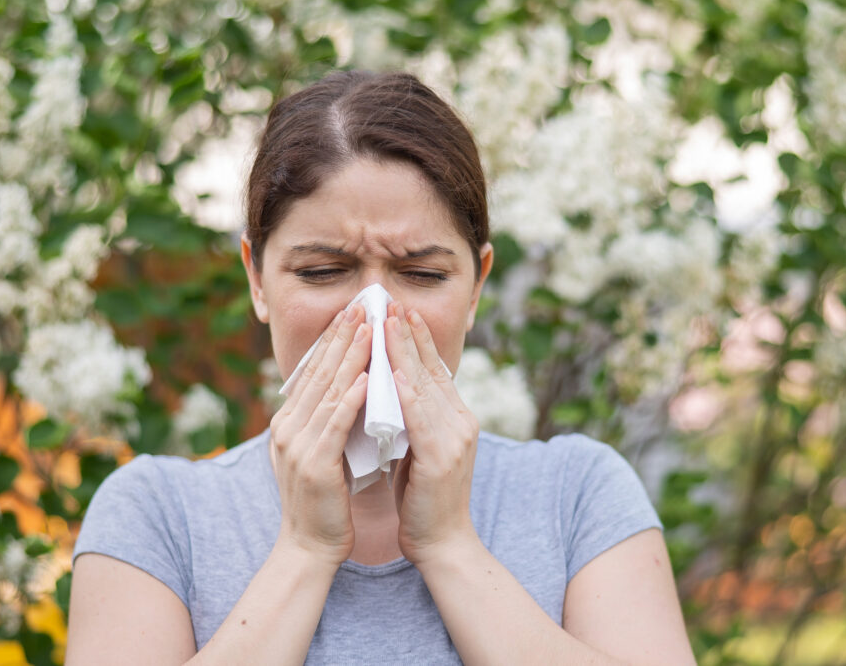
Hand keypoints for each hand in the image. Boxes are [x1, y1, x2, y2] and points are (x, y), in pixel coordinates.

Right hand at [268, 304, 371, 565]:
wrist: (310, 548)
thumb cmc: (324, 502)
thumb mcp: (321, 452)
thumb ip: (327, 421)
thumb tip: (349, 387)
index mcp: (289, 423)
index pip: (314, 372)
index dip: (333, 341)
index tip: (352, 313)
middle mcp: (288, 428)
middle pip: (319, 373)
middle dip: (342, 337)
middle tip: (362, 306)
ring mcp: (298, 445)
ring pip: (329, 391)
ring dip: (351, 357)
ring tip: (369, 329)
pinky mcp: (315, 464)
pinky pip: (337, 423)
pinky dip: (353, 398)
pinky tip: (369, 377)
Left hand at [384, 301, 479, 565]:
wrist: (442, 543)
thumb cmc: (422, 498)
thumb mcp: (416, 448)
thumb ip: (408, 418)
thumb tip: (385, 389)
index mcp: (454, 417)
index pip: (433, 369)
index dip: (416, 338)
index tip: (398, 311)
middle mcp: (460, 421)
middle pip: (431, 368)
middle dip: (410, 333)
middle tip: (391, 302)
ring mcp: (455, 438)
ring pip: (426, 385)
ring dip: (406, 352)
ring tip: (389, 323)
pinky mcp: (443, 458)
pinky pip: (422, 419)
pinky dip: (408, 394)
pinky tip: (395, 373)